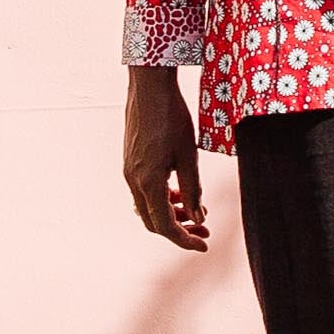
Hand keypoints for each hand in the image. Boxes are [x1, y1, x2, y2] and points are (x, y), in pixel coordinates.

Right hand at [123, 67, 210, 251]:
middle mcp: (133, 180)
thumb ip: (193, 189)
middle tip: (204, 229)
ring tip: (195, 209)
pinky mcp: (130, 162)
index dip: (185, 240)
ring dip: (170, 214)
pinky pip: (143, 192)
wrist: (148, 88)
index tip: (204, 245)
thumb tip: (198, 217)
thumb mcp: (188, 155)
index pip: (165, 226)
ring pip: (147, 208)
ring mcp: (129, 172)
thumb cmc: (171, 117)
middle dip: (180, 229)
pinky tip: (178, 190)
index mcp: (148, 182)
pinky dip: (161, 198)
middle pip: (154, 222)